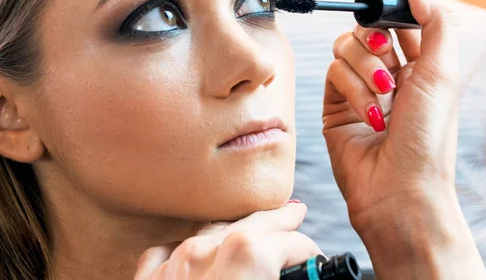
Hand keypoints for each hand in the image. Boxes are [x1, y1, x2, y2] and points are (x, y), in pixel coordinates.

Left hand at [134, 202, 321, 279]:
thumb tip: (305, 276)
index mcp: (244, 258)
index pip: (290, 243)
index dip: (308, 250)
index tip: (315, 260)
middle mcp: (204, 255)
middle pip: (251, 226)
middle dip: (277, 220)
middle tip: (294, 213)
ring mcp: (172, 267)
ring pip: (210, 233)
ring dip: (235, 230)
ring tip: (251, 227)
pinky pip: (170, 252)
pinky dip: (187, 249)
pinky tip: (197, 249)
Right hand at [324, 0, 459, 233]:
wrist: (398, 189)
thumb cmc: (427, 138)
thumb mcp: (442, 72)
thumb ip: (434, 20)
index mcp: (421, 63)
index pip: (399, 17)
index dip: (388, 0)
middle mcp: (389, 73)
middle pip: (365, 28)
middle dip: (375, 40)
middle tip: (387, 56)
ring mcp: (359, 88)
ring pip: (345, 48)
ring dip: (365, 70)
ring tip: (384, 99)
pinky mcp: (335, 104)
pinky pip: (333, 73)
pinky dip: (352, 91)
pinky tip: (370, 116)